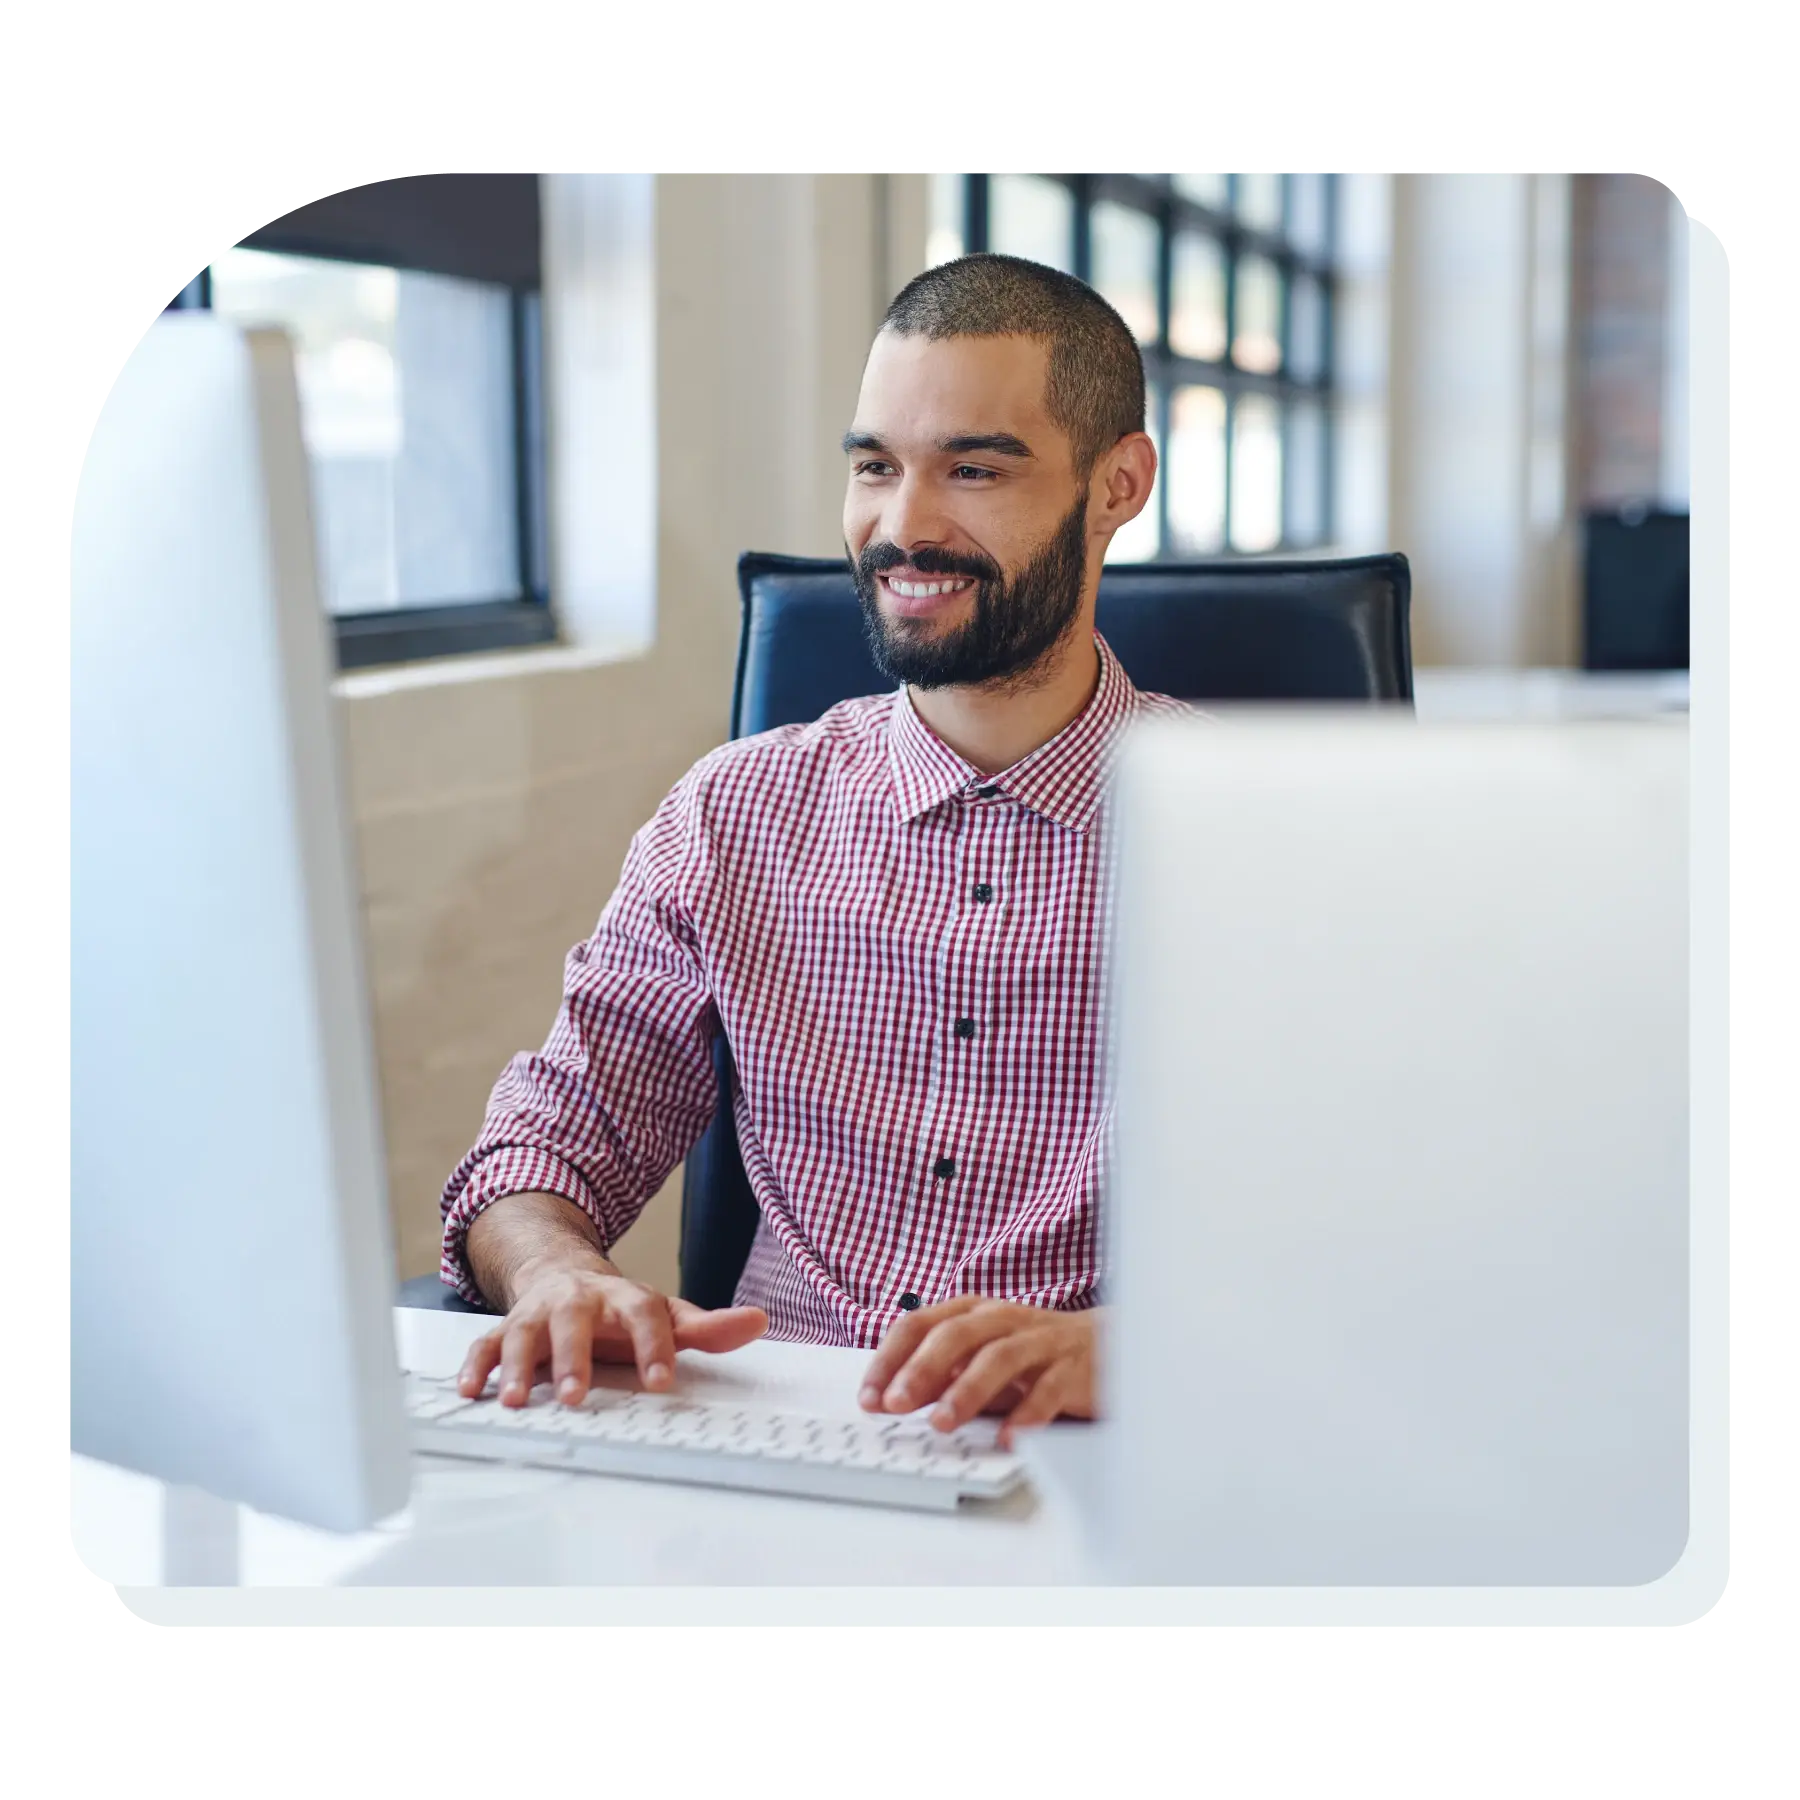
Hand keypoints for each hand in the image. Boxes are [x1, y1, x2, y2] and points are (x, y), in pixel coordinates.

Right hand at [457, 1262, 767, 1407]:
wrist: (564, 1273)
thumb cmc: (620, 1309)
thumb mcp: (665, 1314)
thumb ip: (707, 1327)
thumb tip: (759, 1320)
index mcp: (626, 1299)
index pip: (645, 1317)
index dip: (653, 1348)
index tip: (661, 1383)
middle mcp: (580, 1301)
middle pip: (576, 1321)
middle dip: (574, 1358)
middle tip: (578, 1396)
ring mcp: (540, 1313)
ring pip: (526, 1332)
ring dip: (520, 1365)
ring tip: (518, 1401)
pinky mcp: (507, 1327)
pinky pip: (487, 1343)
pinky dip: (478, 1365)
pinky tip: (474, 1391)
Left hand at [858, 1297, 1099, 1446]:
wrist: (1108, 1346)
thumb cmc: (1031, 1354)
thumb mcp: (978, 1359)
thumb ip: (940, 1375)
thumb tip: (889, 1399)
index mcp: (971, 1312)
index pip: (919, 1324)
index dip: (890, 1358)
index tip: (868, 1396)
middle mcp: (1002, 1319)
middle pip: (956, 1334)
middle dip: (922, 1370)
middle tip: (897, 1404)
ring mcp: (1039, 1341)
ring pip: (999, 1357)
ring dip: (967, 1390)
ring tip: (943, 1424)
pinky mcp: (1073, 1369)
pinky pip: (1048, 1389)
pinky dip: (1027, 1413)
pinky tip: (1009, 1437)